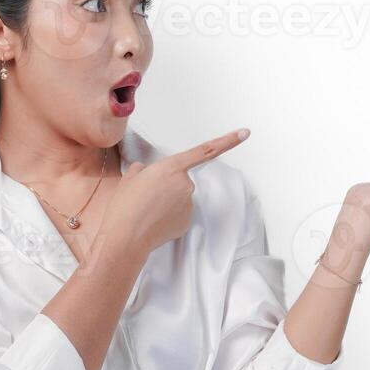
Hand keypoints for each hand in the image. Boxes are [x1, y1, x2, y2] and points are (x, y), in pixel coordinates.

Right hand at [100, 128, 250, 256]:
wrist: (125, 237)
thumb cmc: (125, 205)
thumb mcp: (130, 179)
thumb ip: (142, 170)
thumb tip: (144, 172)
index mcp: (172, 167)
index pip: (206, 150)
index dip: (227, 141)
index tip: (245, 133)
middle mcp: (186, 184)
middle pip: (180, 180)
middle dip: (166, 186)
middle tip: (145, 196)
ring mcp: (188, 204)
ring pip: (178, 198)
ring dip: (166, 202)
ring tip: (146, 211)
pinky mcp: (186, 222)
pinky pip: (178, 214)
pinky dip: (167, 217)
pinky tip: (153, 221)